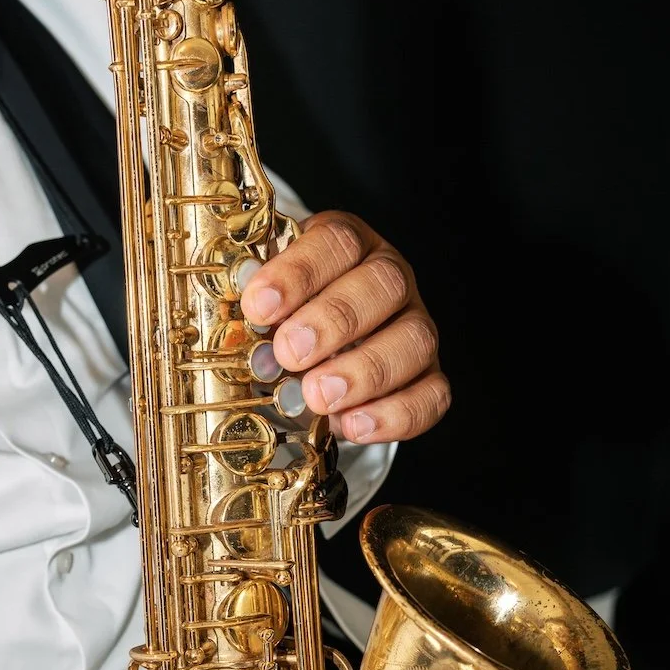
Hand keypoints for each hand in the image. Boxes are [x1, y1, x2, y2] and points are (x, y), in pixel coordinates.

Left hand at [240, 210, 448, 443]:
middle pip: (383, 286)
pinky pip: (432, 395)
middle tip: (289, 354)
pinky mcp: (428, 376)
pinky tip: (353, 426)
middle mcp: (391, 280)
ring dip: (365, 371)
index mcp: (350, 246)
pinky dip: (394, 415)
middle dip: (333, 322)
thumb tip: (238, 317)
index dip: (298, 273)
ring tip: (319, 396)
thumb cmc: (290, 317)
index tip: (259, 306)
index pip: (336, 242)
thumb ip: (257, 305)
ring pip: (414, 340)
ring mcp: (415, 327)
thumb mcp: (269, 301)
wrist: (317, 351)